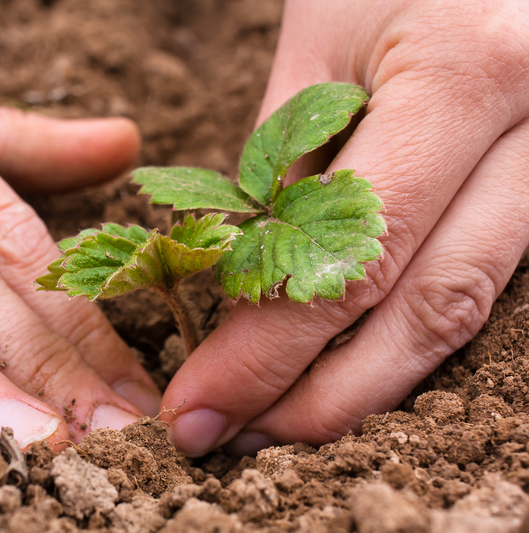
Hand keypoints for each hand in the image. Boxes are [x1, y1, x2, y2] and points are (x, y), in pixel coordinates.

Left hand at [163, 0, 528, 455]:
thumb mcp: (318, 47)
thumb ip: (283, 170)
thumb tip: (244, 285)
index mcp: (469, 77)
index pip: (352, 260)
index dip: (267, 354)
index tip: (200, 405)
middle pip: (427, 312)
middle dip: (322, 398)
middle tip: (238, 437)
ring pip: (465, 312)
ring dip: (368, 384)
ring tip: (282, 419)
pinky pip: (480, 282)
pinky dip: (405, 337)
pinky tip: (345, 364)